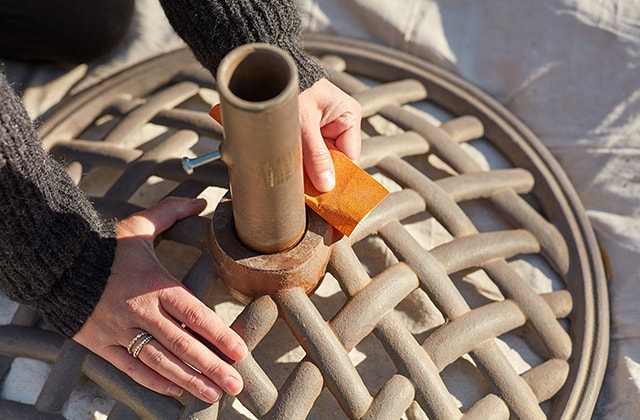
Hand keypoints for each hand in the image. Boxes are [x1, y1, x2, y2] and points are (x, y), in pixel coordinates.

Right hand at [73, 197, 247, 402]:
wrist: (57, 262)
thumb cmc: (105, 246)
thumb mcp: (139, 226)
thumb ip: (171, 212)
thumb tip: (201, 201)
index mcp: (155, 284)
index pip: (195, 314)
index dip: (219, 334)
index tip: (240, 352)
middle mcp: (141, 310)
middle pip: (182, 344)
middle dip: (212, 366)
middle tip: (235, 383)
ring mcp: (120, 330)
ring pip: (159, 361)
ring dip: (189, 380)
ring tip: (212, 394)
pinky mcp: (101, 343)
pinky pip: (129, 368)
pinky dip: (153, 381)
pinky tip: (175, 391)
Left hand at [298, 78, 361, 191]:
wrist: (261, 71)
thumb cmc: (287, 87)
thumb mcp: (302, 124)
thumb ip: (315, 156)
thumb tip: (327, 186)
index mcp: (348, 116)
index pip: (351, 159)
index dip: (339, 181)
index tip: (328, 201)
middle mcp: (338, 124)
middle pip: (335, 163)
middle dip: (320, 178)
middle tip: (308, 197)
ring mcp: (322, 129)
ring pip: (319, 162)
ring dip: (308, 174)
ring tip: (297, 186)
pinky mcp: (306, 133)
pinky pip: (307, 157)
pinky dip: (299, 167)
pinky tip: (292, 176)